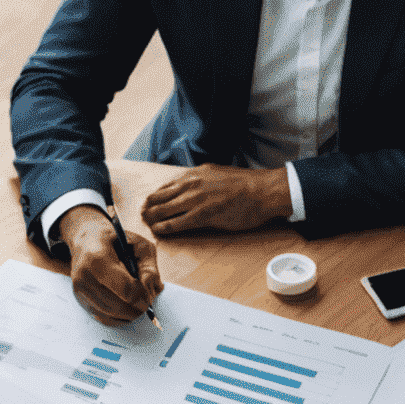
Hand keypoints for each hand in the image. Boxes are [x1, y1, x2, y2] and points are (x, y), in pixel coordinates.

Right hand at [59, 206, 162, 326]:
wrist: (86, 241)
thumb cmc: (115, 240)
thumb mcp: (138, 243)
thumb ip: (149, 266)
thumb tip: (151, 293)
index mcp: (98, 258)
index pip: (125, 288)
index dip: (141, 296)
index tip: (149, 296)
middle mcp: (84, 275)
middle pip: (117, 305)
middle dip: (136, 308)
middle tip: (146, 304)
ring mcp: (80, 290)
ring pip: (111, 314)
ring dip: (129, 314)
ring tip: (138, 305)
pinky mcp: (80, 300)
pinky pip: (103, 318)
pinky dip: (119, 318)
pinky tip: (127, 310)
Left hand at [140, 164, 292, 235]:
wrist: (262, 191)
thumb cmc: (246, 186)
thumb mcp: (219, 175)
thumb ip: (203, 181)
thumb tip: (194, 188)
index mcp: (197, 173)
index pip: (168, 184)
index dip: (156, 194)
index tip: (149, 201)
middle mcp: (193, 183)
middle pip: (162, 196)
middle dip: (149, 206)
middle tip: (142, 214)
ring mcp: (197, 199)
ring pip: (165, 209)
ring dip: (153, 217)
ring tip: (146, 223)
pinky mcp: (203, 215)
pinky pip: (177, 222)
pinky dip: (165, 227)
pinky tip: (158, 230)